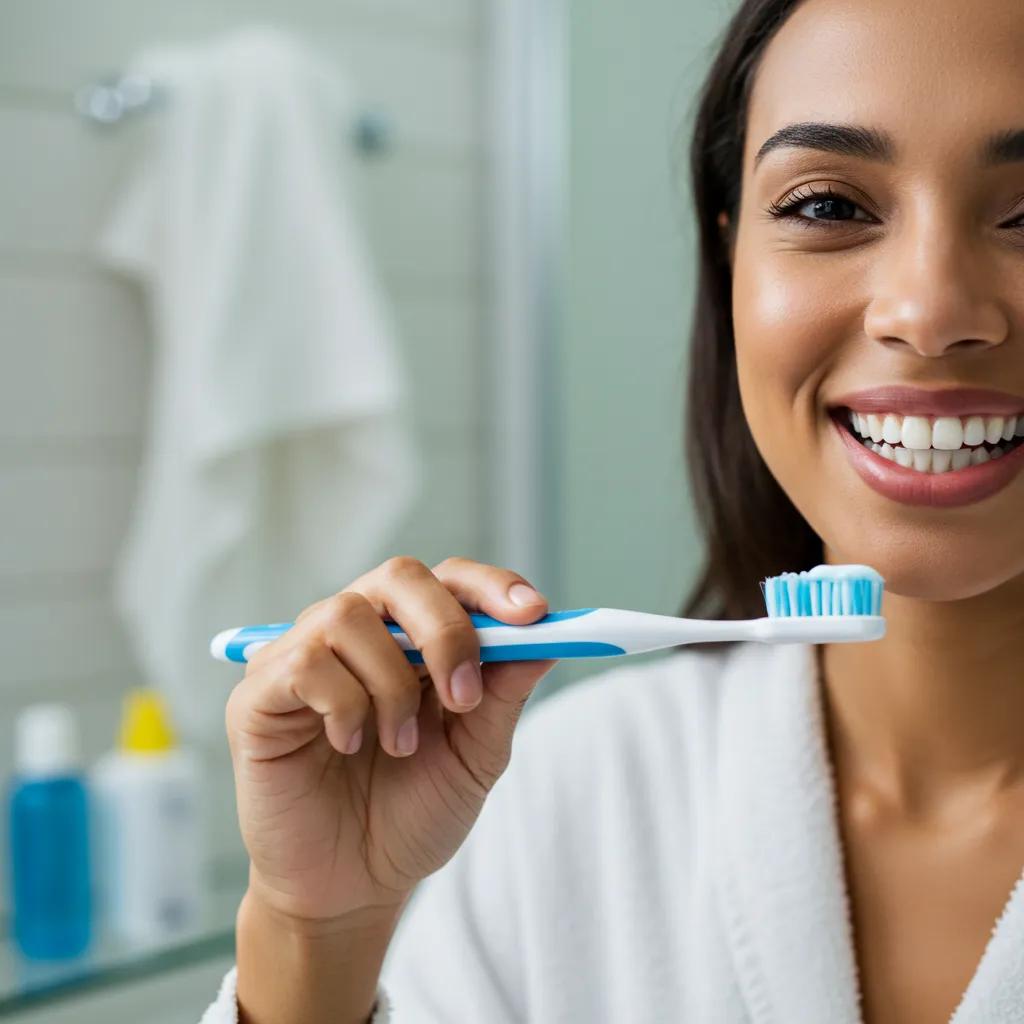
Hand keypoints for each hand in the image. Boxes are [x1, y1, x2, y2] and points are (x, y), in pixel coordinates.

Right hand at [225, 556, 555, 923]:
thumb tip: (544, 639)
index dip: (492, 587)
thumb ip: (501, 694)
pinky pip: (303, 662)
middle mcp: (357, 634)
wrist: (352, 888)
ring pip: (349, 614)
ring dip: (390, 684)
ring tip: (399, 745)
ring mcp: (303, 657)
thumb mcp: (475, 754)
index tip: (535, 615)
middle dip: (445, 630)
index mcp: (412, 639)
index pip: (450, 580)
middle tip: (463, 697)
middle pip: (400, 577)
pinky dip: (342, 704)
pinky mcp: (259, 694)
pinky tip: (348, 745)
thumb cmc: (411, 814)